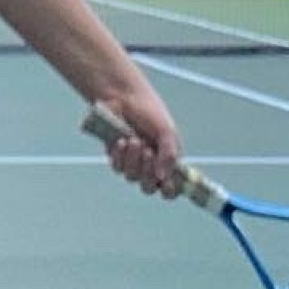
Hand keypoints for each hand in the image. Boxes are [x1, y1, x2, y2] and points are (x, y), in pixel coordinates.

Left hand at [92, 83, 183, 197]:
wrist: (123, 98)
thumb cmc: (149, 111)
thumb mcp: (165, 131)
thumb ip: (169, 154)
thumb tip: (163, 177)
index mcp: (169, 160)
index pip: (172, 186)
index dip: (170, 190)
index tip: (167, 185)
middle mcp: (151, 165)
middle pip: (149, 187)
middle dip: (148, 174)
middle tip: (148, 153)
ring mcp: (133, 162)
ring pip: (132, 178)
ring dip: (134, 161)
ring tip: (134, 140)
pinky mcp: (117, 157)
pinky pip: (118, 168)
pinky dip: (120, 156)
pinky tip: (122, 141)